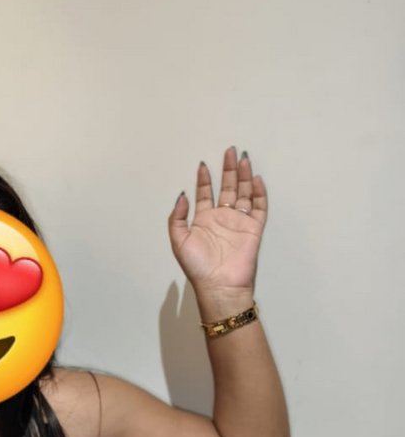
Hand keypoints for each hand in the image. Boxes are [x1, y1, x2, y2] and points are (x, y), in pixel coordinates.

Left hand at [168, 145, 266, 296]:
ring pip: (243, 193)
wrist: (219, 285)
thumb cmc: (198, 267)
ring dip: (243, 176)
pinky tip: (256, 179)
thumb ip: (177, 217)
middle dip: (228, 169)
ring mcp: (239, 222)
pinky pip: (259, 207)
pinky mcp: (254, 229)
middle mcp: (222, 218)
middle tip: (230, 150)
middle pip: (227, 188)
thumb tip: (182, 194)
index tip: (203, 164)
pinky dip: (259, 193)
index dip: (203, 179)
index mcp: (204, 220)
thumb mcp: (178, 241)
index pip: (205, 193)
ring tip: (243, 158)